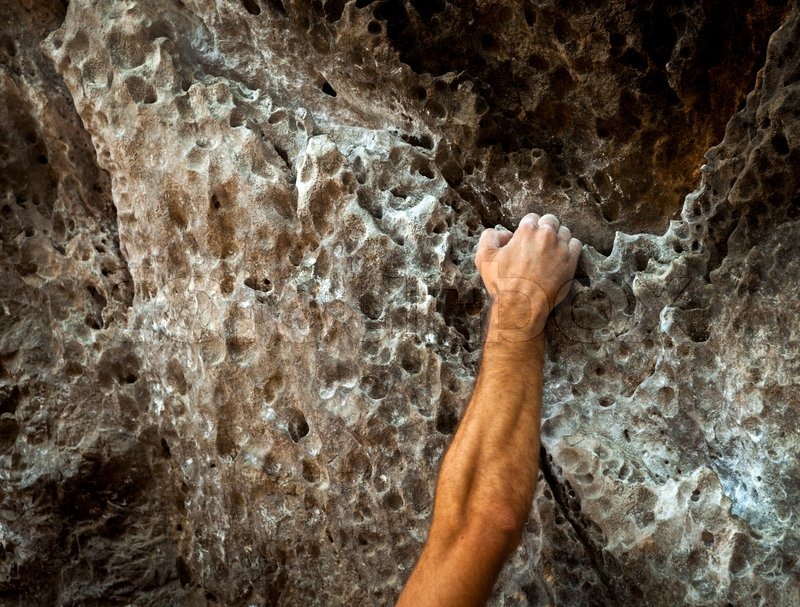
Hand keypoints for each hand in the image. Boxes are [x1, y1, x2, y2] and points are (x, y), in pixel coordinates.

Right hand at [475, 213, 581, 339]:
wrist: (521, 305)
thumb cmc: (502, 283)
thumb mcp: (483, 258)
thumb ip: (489, 237)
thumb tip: (504, 234)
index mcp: (527, 231)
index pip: (532, 218)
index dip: (527, 226)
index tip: (525, 237)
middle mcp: (546, 236)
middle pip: (550, 220)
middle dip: (544, 227)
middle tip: (538, 241)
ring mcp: (561, 248)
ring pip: (564, 231)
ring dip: (558, 237)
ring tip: (550, 248)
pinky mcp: (571, 262)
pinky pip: (576, 245)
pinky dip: (570, 247)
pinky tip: (561, 255)